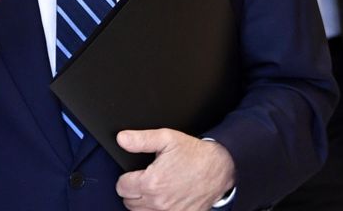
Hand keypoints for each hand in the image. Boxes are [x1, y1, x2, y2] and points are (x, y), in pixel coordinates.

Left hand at [115, 128, 234, 210]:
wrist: (219, 167)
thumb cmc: (195, 154)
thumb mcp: (167, 138)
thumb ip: (141, 139)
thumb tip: (122, 138)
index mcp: (151, 182)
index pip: (122, 186)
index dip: (126, 177)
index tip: (134, 173)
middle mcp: (158, 201)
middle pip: (129, 202)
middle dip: (132, 190)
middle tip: (144, 179)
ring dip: (142, 202)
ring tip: (152, 189)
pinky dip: (157, 210)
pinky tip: (163, 199)